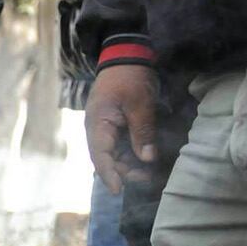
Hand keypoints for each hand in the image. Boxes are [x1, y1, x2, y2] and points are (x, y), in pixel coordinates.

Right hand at [85, 64, 158, 193]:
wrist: (126, 55)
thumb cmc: (130, 77)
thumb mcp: (140, 104)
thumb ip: (143, 132)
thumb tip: (147, 159)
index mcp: (98, 125)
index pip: (101, 156)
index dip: (110, 175)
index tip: (118, 190)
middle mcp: (97, 130)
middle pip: (108, 158)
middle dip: (125, 171)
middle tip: (147, 178)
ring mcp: (105, 127)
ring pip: (114, 153)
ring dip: (129, 163)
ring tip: (149, 171)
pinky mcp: (114, 124)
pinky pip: (120, 144)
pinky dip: (131, 153)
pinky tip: (145, 157)